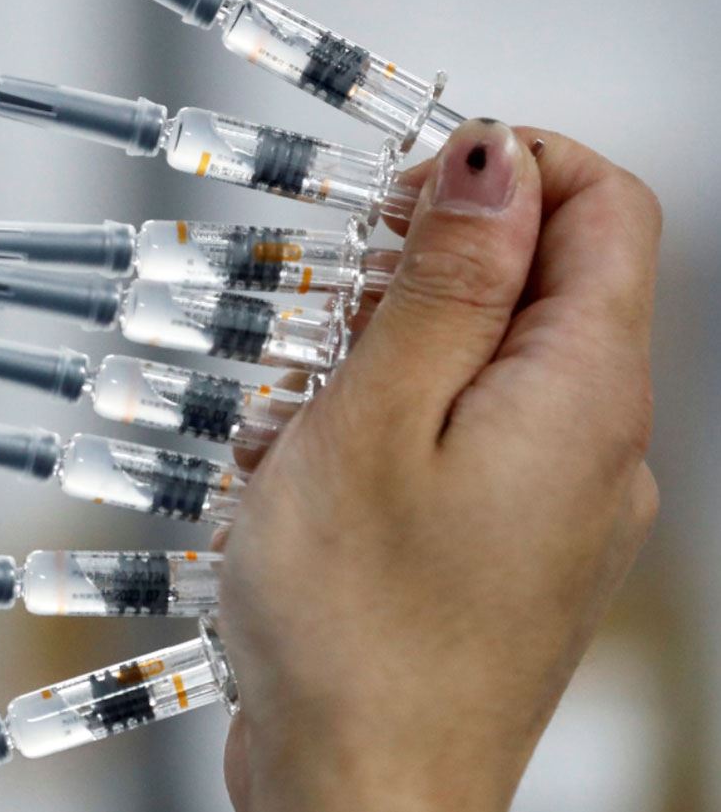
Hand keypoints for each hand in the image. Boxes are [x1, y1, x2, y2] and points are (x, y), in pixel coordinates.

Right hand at [213, 121, 661, 811]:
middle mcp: (596, 442)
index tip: (398, 199)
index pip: (602, 202)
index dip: (502, 168)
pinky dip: (387, 424)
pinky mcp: (507, 544)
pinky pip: (462, 437)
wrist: (361, 796)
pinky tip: (314, 468)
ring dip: (388, 352)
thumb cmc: (358, 632)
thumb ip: (445, 282)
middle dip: (424, 268)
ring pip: (487, 361)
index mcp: (584, 392)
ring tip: (304, 409)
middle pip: (541, 280)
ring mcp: (557, 500)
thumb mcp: (376, 418)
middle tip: (331, 310)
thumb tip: (495, 158)